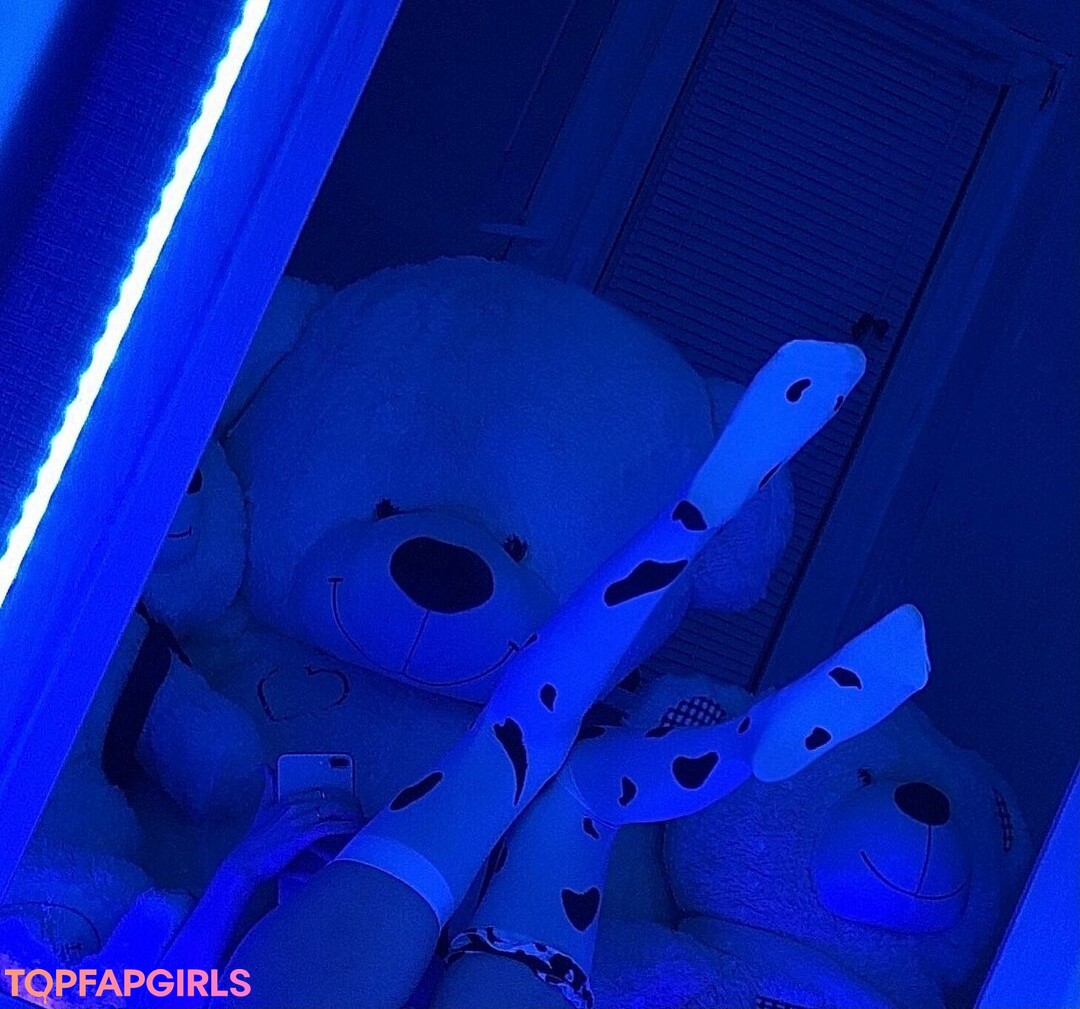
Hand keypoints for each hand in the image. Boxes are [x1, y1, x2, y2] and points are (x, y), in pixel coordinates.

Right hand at [222, 766, 363, 888]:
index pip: (318, 791)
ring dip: (350, 814)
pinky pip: (330, 826)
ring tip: (362, 819)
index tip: (348, 799)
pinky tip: (355, 829)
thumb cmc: (254, 841)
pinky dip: (345, 826)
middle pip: (329, 798)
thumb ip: (268, 788)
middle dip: (348, 804)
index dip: (336, 795)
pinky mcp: (303, 835)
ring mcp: (299, 820)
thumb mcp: (262, 809)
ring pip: (332, 810)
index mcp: (287, 800)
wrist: (245, 863)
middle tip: (360, 810)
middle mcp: (295, 806)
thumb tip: (267, 767)